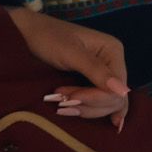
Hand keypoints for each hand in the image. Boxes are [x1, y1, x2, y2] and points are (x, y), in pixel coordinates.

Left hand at [8, 8, 127, 125]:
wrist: (27, 33)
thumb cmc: (47, 38)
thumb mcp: (70, 53)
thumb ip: (95, 70)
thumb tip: (123, 92)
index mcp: (113, 50)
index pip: (116, 88)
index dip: (95, 98)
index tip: (67, 98)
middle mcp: (113, 62)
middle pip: (114, 98)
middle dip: (89, 104)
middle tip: (61, 101)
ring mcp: (105, 72)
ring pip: (107, 104)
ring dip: (86, 108)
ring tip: (61, 104)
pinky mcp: (93, 81)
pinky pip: (101, 102)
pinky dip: (90, 109)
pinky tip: (92, 118)